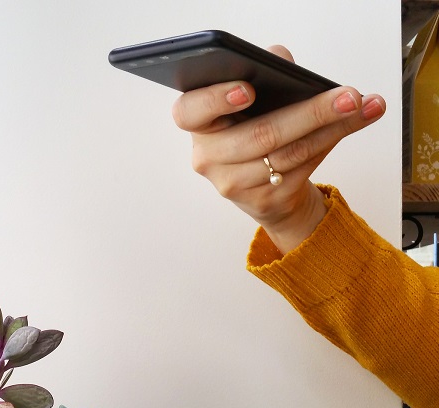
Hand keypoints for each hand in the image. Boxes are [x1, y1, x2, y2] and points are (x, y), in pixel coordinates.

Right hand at [172, 46, 385, 253]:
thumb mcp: (251, 100)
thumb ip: (262, 74)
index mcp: (198, 124)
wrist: (263, 186)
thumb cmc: (255, 128)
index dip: (215, 100)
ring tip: (361, 105)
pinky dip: (330, 142)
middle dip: (309, 112)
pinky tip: (353, 123)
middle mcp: (208, 158)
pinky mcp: (262, 202)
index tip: (248, 90)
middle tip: (348, 96)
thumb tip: (281, 61)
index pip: (189, 112)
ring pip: (288, 153)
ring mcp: (233, 184)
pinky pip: (301, 169)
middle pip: (259, 135)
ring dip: (331, 127)